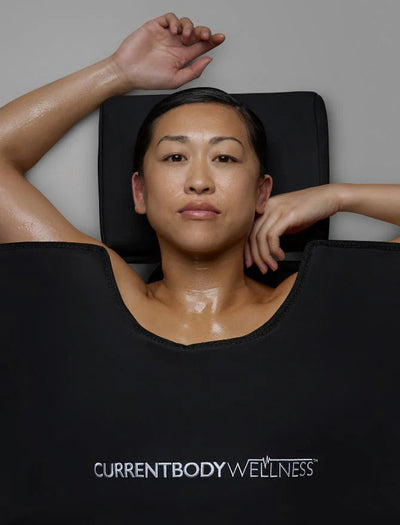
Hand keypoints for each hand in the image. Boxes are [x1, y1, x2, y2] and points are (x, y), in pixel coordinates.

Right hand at [110, 13, 224, 91]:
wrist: (128, 72)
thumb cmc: (148, 79)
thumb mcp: (176, 80)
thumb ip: (194, 71)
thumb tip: (208, 60)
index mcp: (182, 58)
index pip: (201, 47)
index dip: (212, 42)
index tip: (221, 39)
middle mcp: (175, 45)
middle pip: (196, 33)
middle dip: (204, 32)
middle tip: (206, 36)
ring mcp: (166, 35)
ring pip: (185, 23)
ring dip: (190, 27)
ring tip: (185, 36)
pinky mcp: (156, 27)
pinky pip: (170, 18)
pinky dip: (176, 21)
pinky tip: (175, 30)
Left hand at [244, 184, 339, 272]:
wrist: (328, 198)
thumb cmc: (309, 209)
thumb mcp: (286, 220)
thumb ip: (274, 230)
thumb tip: (265, 248)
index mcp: (265, 207)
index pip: (248, 231)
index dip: (247, 250)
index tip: (250, 262)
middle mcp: (268, 206)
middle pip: (252, 235)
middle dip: (255, 256)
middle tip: (261, 268)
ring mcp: (276, 209)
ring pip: (260, 237)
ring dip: (265, 256)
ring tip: (272, 266)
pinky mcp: (287, 215)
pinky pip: (272, 236)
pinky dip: (274, 250)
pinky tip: (280, 256)